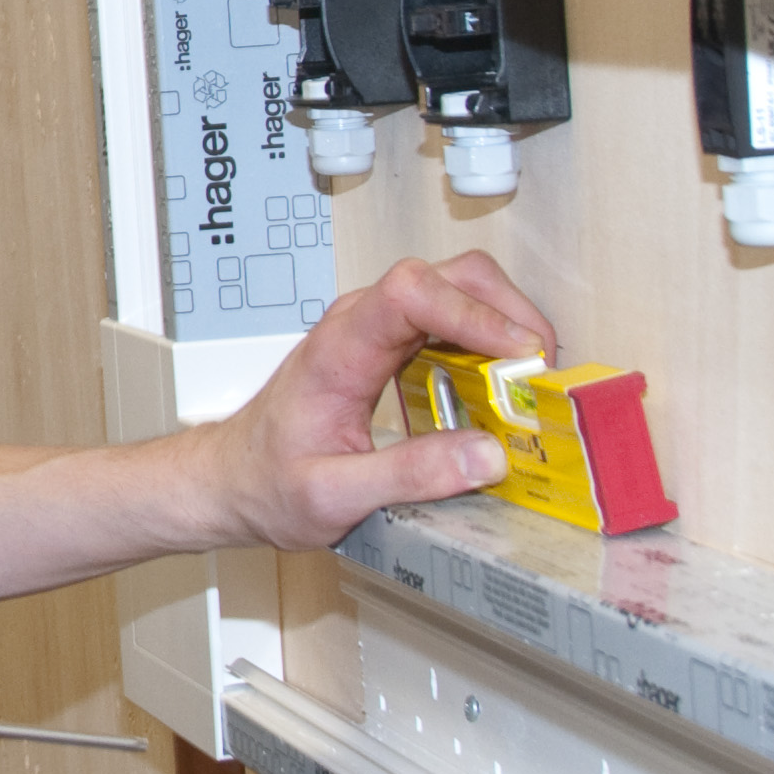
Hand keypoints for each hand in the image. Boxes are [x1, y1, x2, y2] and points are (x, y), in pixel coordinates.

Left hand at [193, 253, 554, 550]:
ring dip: (503, 322)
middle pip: (446, 276)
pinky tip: (502, 383)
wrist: (233, 478)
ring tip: (530, 378)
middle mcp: (357, 325)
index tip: (518, 354)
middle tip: (540, 368)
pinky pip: (449, 321)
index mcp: (338, 351)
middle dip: (506, 310)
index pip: (409, 294)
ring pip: (454, 289)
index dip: (473, 314)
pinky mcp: (388, 346)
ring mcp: (375, 330)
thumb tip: (486, 456)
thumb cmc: (268, 482)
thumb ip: (408, 476)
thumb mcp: (332, 497)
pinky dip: (488, 341)